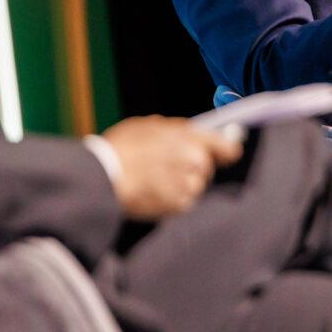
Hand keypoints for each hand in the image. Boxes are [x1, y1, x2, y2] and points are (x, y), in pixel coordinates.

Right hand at [101, 115, 242, 220]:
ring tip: (157, 181)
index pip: (226, 147)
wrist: (105, 174)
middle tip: (167, 168)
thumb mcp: (147, 126)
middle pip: (206, 168)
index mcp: (189, 136)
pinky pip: (184, 203)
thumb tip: (185, 134)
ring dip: (182, 186)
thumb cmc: (122, 147)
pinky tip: (154, 193)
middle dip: (192, 169)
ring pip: (195, 187)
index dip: (226, 151)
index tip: (226, 155)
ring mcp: (188, 184)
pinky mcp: (178, 205)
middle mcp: (194, 159)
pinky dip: (172, 201)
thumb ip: (173, 130)